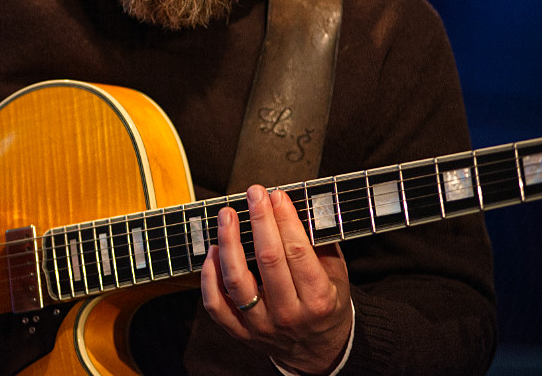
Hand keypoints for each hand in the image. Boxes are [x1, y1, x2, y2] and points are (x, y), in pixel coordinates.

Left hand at [201, 185, 352, 373]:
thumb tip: (298, 205)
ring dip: (229, 243)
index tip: (277, 196)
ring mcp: (261, 326)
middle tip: (254, 194)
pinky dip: (209, 276)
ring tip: (227, 215)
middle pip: (268, 261)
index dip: (286, 220)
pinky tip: (212, 251)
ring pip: (236, 282)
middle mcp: (289, 315)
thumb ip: (320, 244)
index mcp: (318, 300)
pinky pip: (215, 304)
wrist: (319, 352)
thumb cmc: (327, 306)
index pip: (298, 252)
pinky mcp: (240, 332)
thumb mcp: (338, 277)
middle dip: (260, 221)